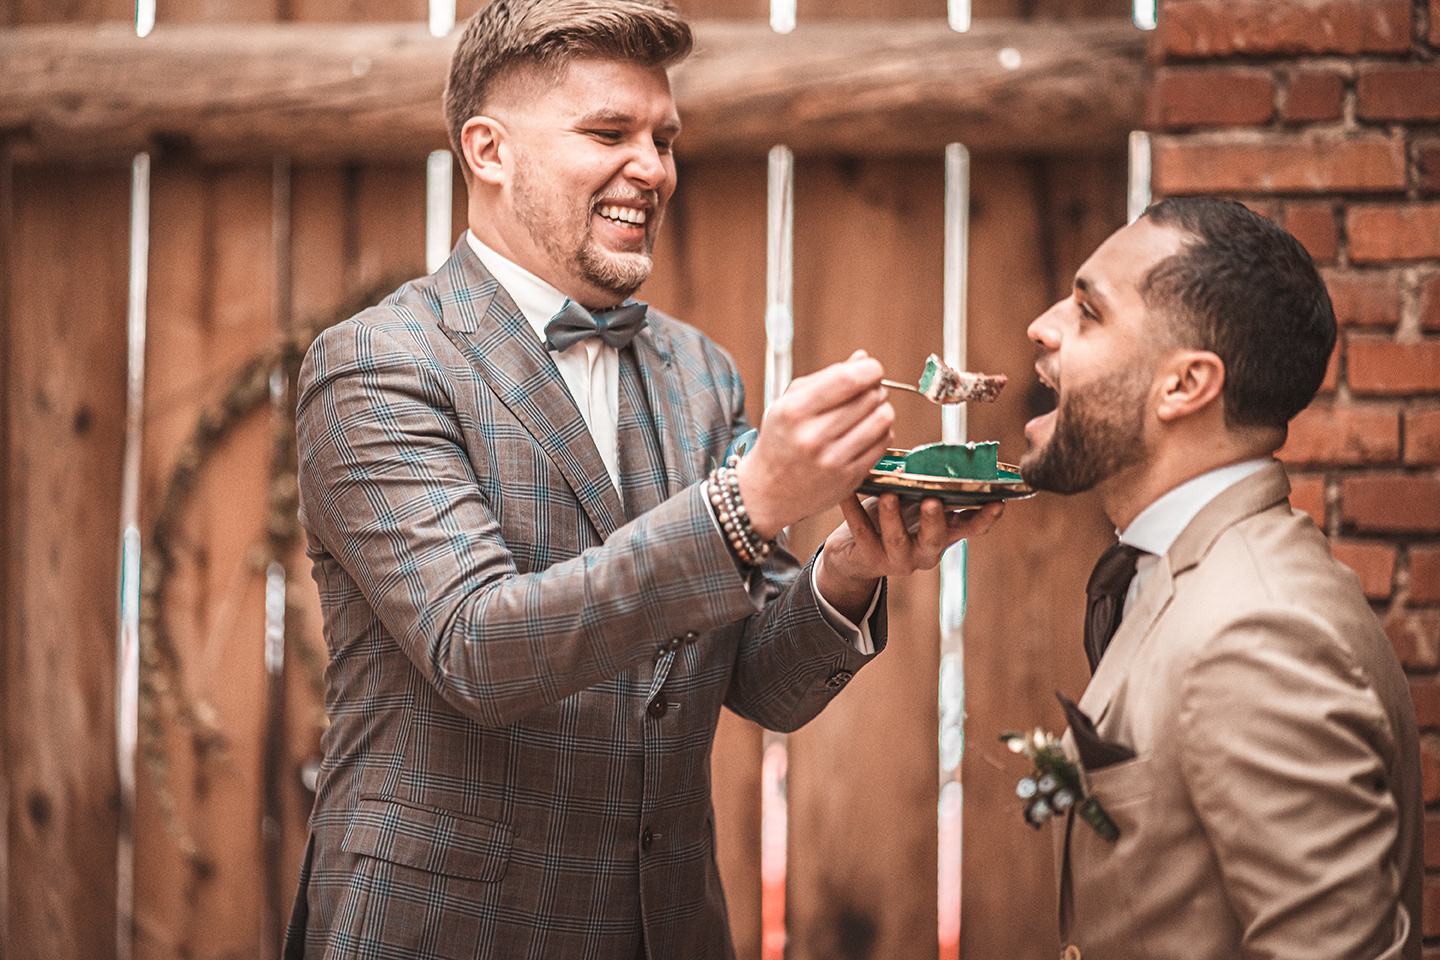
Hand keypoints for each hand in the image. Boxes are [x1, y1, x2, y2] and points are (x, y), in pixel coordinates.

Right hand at [735, 351, 894, 538]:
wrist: (768, 491)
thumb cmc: (781, 440)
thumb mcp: (789, 404)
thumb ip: (825, 378)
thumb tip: (863, 358)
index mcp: (794, 412)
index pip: (847, 380)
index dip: (869, 369)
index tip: (871, 369)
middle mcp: (812, 437)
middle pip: (869, 397)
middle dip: (875, 388)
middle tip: (867, 391)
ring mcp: (832, 461)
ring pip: (882, 420)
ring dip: (882, 409)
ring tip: (869, 410)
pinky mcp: (849, 478)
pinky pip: (883, 443)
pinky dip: (881, 432)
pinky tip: (867, 431)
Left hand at [815, 494, 1004, 621]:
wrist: (854, 554)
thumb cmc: (890, 518)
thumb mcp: (913, 503)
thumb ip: (928, 487)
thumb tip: (938, 454)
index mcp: (942, 535)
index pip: (970, 529)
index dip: (984, 518)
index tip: (997, 502)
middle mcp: (925, 552)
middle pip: (935, 539)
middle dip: (935, 520)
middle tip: (933, 501)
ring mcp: (897, 558)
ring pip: (898, 539)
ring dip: (894, 517)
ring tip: (890, 495)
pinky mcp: (869, 558)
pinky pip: (862, 532)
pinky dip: (854, 510)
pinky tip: (847, 492)